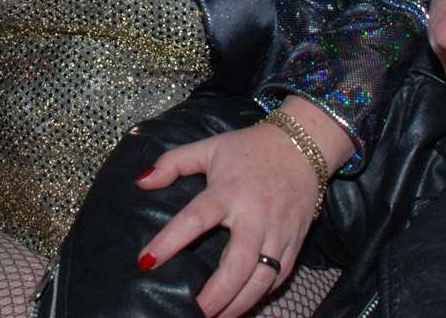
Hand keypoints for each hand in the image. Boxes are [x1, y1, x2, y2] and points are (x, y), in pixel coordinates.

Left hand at [135, 123, 319, 317]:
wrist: (303, 144)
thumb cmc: (250, 148)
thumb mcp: (209, 148)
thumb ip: (173, 163)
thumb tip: (142, 182)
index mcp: (229, 191)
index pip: (195, 219)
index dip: (169, 241)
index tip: (146, 262)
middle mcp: (255, 215)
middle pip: (237, 263)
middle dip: (216, 294)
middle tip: (193, 311)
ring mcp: (278, 231)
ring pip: (261, 278)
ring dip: (238, 304)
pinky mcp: (295, 241)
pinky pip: (279, 276)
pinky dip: (261, 295)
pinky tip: (242, 306)